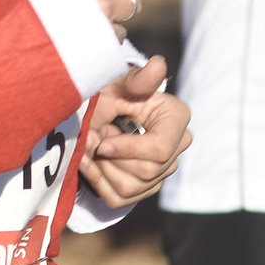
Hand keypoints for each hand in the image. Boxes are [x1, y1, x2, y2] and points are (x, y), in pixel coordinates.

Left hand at [77, 56, 191, 208]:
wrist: (93, 109)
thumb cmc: (107, 90)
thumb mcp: (117, 82)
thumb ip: (137, 78)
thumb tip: (158, 65)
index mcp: (176, 118)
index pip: (160, 149)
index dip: (126, 148)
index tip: (101, 140)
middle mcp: (177, 146)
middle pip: (145, 172)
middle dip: (110, 157)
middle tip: (92, 136)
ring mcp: (162, 170)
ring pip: (130, 187)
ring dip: (101, 168)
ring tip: (91, 144)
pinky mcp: (144, 187)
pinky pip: (119, 198)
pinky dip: (96, 181)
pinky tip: (87, 161)